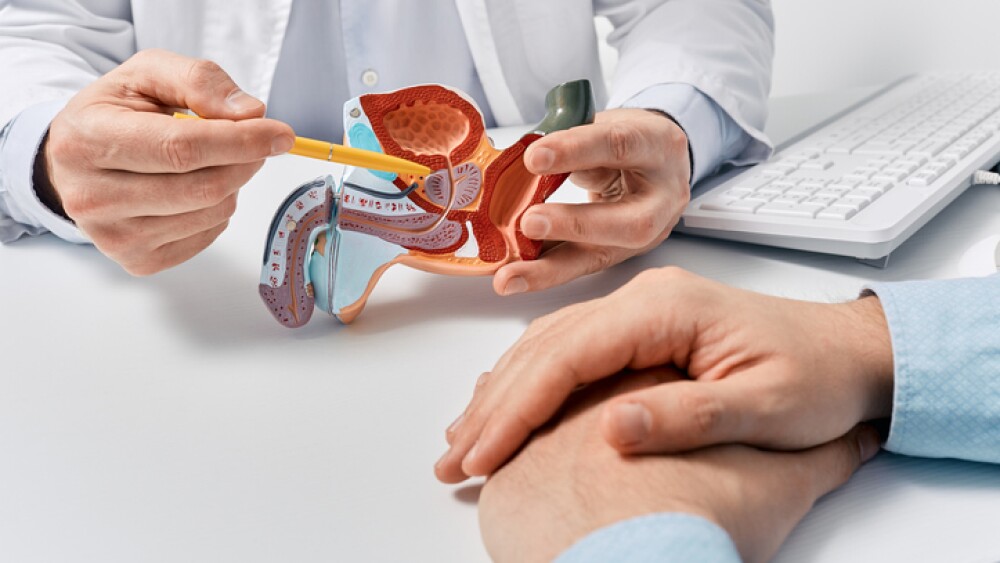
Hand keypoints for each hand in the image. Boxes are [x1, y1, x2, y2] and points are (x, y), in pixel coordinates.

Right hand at [40, 49, 294, 274]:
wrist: (75, 161)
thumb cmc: (115, 114)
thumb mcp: (148, 75)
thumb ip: (199, 81)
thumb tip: (251, 113)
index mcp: (87, 141)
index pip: (181, 148)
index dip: (240, 141)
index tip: (280, 134)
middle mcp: (92, 197)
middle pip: (203, 187)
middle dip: (244, 161)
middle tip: (256, 142)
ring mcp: (114, 237)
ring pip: (212, 213)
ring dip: (232, 184)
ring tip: (210, 161)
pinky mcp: (138, 261)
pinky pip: (208, 235)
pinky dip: (218, 209)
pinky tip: (194, 188)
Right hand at [436, 267, 892, 482]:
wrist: (846, 352)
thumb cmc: (814, 377)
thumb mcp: (764, 407)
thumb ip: (687, 416)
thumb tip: (610, 433)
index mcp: (665, 309)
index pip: (569, 356)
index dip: (519, 408)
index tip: (483, 454)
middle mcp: (642, 300)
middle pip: (545, 348)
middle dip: (496, 406)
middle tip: (455, 458)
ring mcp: (637, 309)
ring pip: (547, 346)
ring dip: (503, 394)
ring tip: (464, 439)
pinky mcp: (638, 326)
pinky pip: (567, 350)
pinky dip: (528, 382)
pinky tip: (504, 405)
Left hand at [492, 108, 689, 295]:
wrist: (660, 163)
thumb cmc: (629, 141)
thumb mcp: (606, 126)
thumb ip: (574, 144)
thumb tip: (527, 165)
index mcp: (658, 147)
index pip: (619, 146)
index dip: (576, 151)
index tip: (534, 157)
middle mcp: (662, 197)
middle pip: (629, 222)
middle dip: (574, 225)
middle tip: (529, 222)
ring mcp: (647, 232)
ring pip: (602, 255)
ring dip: (550, 269)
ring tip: (510, 277)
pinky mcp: (622, 254)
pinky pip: (581, 266)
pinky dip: (544, 273)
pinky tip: (514, 277)